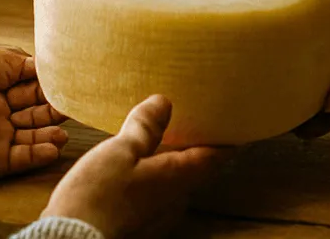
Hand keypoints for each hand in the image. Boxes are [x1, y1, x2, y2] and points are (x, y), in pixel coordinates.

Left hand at [0, 47, 67, 180]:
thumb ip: (18, 63)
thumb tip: (45, 65)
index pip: (29, 84)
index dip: (47, 83)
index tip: (68, 81)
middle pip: (34, 110)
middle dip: (53, 107)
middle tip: (72, 104)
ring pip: (32, 136)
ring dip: (50, 132)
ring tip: (64, 128)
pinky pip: (23, 159)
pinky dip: (40, 153)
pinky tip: (54, 145)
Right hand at [41, 95, 227, 238]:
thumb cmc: (96, 197)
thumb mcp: (119, 151)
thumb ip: (145, 128)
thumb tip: (164, 103)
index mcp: (177, 178)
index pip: (216, 155)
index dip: (227, 136)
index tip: (233, 120)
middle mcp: (175, 201)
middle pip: (196, 170)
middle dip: (195, 147)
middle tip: (192, 121)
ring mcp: (159, 219)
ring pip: (174, 185)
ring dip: (171, 164)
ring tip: (161, 140)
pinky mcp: (140, 227)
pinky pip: (156, 198)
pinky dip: (153, 180)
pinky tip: (135, 171)